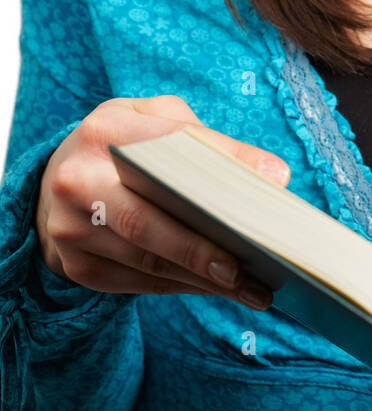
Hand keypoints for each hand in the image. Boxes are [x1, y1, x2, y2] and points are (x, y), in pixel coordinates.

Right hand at [35, 94, 291, 307]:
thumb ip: (210, 141)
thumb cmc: (125, 147)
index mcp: (105, 131)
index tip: (275, 186)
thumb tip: (273, 175)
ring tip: (251, 288)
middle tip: (250, 269)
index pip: (173, 148)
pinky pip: (137, 283)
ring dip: (202, 279)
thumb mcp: (159, 123)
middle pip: (147, 221)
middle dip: (202, 249)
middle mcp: (78, 180)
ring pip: (146, 260)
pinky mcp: (74, 265)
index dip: (225, 165)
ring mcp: (69, 227)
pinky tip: (216, 288)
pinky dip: (182, 287)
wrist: (57, 180)